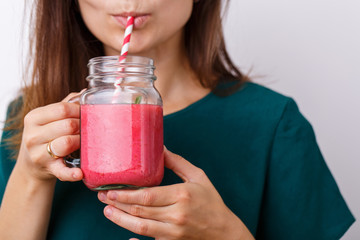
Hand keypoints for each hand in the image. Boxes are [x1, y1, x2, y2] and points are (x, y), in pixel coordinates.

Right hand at [17, 92, 82, 182]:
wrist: (32, 164)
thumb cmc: (47, 136)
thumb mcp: (49, 118)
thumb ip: (66, 104)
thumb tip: (85, 91)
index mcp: (34, 117)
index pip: (62, 108)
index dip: (79, 110)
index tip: (86, 114)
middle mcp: (33, 135)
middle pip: (67, 125)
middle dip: (82, 126)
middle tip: (87, 129)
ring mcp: (39, 153)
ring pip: (66, 143)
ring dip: (81, 142)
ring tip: (85, 142)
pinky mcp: (48, 169)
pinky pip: (61, 170)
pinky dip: (71, 173)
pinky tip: (80, 173)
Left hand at [98, 148, 253, 239]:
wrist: (225, 232)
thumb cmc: (212, 202)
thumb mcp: (198, 177)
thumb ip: (178, 163)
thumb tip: (160, 148)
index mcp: (182, 195)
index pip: (147, 196)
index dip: (125, 195)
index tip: (110, 190)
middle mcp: (176, 215)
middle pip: (140, 211)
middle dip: (118, 204)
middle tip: (103, 197)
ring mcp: (173, 232)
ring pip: (141, 228)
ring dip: (121, 220)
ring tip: (107, 212)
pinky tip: (126, 238)